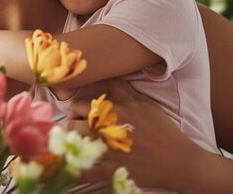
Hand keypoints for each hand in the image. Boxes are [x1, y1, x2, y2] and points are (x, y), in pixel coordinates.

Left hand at [67, 80, 198, 190]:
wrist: (179, 160)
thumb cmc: (162, 129)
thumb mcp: (144, 102)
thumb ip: (122, 89)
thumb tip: (103, 80)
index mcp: (116, 108)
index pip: (80, 102)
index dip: (76, 107)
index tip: (78, 112)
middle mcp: (110, 125)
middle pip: (74, 118)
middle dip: (71, 121)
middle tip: (74, 125)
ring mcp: (109, 147)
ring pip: (74, 138)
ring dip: (71, 139)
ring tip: (75, 140)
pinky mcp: (112, 169)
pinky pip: (85, 170)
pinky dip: (75, 169)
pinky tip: (71, 166)